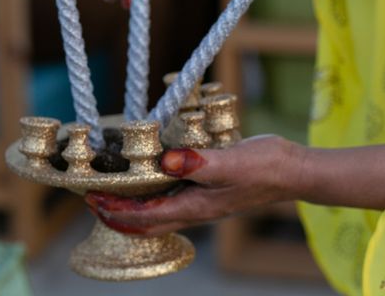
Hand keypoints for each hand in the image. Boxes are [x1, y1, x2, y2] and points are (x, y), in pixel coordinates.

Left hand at [85, 135, 304, 235]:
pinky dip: (154, 195)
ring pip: (159, 213)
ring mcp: (203, 203)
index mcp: (195, 206)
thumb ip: (197, 162)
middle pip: (147, 222)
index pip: (145, 216)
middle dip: (118, 214)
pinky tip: (153, 179)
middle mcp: (196, 209)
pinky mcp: (210, 192)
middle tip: (94, 199)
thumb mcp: (230, 162)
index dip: (116, 210)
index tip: (92, 198)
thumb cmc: (265, 168)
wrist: (292, 171)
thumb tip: (165, 162)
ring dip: (134, 207)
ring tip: (116, 191)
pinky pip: (173, 200)